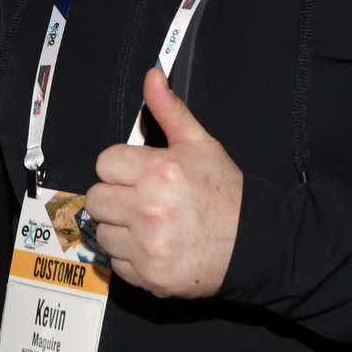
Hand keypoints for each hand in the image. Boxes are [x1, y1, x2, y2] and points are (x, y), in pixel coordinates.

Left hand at [86, 69, 243, 298]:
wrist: (255, 244)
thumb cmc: (225, 191)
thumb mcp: (201, 144)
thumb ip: (170, 110)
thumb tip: (151, 74)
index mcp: (159, 171)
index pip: (104, 162)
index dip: (121, 168)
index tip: (140, 174)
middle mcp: (149, 209)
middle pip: (96, 198)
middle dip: (115, 197)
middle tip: (142, 200)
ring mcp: (148, 246)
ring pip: (102, 232)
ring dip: (120, 229)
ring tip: (149, 225)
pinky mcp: (149, 276)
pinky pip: (116, 263)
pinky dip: (130, 257)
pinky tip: (154, 247)